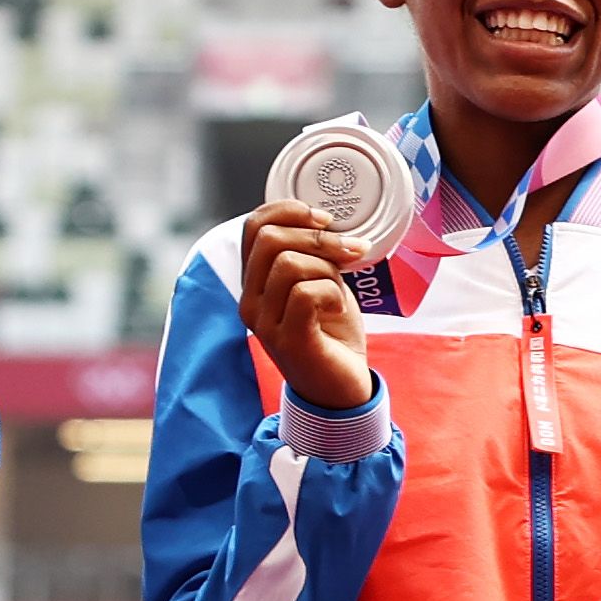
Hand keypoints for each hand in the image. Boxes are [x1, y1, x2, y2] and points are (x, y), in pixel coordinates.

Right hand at [237, 202, 372, 414]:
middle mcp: (250, 301)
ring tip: (339, 290)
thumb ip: (313, 256)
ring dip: (327, 269)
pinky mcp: (287, 340)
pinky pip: (306, 294)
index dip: (290, 210)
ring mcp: (264, 323)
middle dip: (318, 237)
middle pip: (270, 239)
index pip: (254, 226)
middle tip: (349, 252)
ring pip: (289, 264)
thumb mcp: (320, 282)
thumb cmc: (331, 333)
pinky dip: (332, 295)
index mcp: (255, 282)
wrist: (340, 389)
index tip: (325, 220)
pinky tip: (338, 311)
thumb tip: (328, 221)